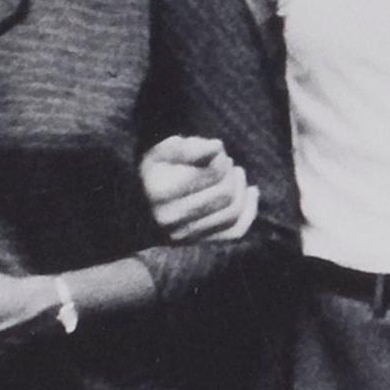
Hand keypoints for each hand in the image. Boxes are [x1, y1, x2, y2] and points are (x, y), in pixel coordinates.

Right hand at [138, 134, 259, 247]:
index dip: (221, 157)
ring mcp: (187, 236)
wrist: (137, 208)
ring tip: (237, 173)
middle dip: (231, 173)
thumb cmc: (154, 172)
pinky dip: (249, 211)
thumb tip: (216, 148)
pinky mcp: (199, 242)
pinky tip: (251, 192)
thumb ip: (185, 146)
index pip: (211, 174)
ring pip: (232, 212)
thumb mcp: (159, 151)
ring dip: (241, 188)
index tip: (217, 148)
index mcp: (162, 193)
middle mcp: (172, 219)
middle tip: (227, 161)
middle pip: (224, 193)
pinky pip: (235, 231)